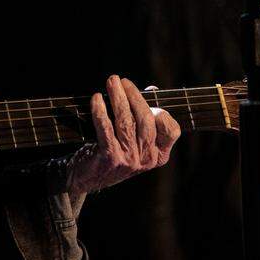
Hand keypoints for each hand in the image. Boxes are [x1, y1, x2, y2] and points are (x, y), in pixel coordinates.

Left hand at [66, 75, 180, 195]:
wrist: (88, 178)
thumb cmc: (114, 152)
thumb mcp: (134, 140)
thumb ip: (145, 116)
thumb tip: (152, 89)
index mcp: (158, 155)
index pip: (172, 131)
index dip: (163, 113)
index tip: (150, 99)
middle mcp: (146, 159)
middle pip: (146, 121)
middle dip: (134, 96)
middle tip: (121, 81)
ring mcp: (129, 159)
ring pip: (126, 122)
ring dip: (117, 98)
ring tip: (111, 82)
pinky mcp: (110, 157)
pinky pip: (106, 129)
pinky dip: (100, 111)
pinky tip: (97, 99)